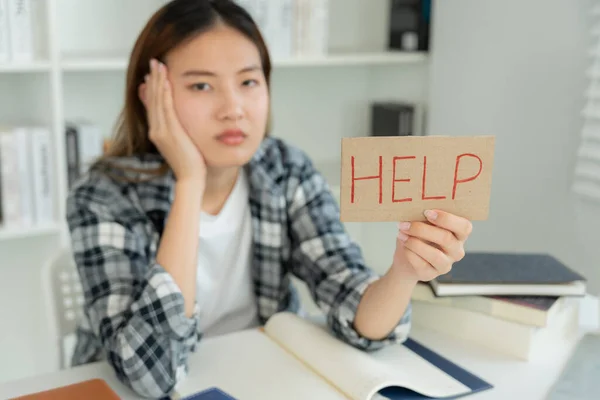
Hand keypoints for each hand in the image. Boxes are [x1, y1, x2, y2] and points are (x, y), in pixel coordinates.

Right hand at [140, 59, 206, 183]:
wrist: (191, 178)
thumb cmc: (192, 163)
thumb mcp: (182, 143)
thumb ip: (178, 130)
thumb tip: (181, 122)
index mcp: (158, 133)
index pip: (152, 105)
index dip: (152, 88)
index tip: (152, 75)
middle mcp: (156, 130)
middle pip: (152, 99)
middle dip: (153, 79)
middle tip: (153, 62)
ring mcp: (161, 131)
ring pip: (157, 100)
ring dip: (158, 81)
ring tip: (158, 65)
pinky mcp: (170, 132)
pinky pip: (166, 108)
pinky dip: (165, 93)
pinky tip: (166, 81)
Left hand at [391, 209, 471, 281]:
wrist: (405, 258)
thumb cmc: (417, 234)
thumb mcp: (422, 222)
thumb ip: (425, 215)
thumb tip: (416, 206)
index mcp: (459, 233)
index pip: (464, 227)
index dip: (447, 219)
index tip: (427, 212)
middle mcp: (456, 250)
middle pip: (447, 239)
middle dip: (423, 230)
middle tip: (405, 224)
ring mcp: (446, 264)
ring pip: (435, 255)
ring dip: (414, 243)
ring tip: (401, 234)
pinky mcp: (431, 274)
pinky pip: (421, 264)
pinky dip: (409, 253)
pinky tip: (403, 245)